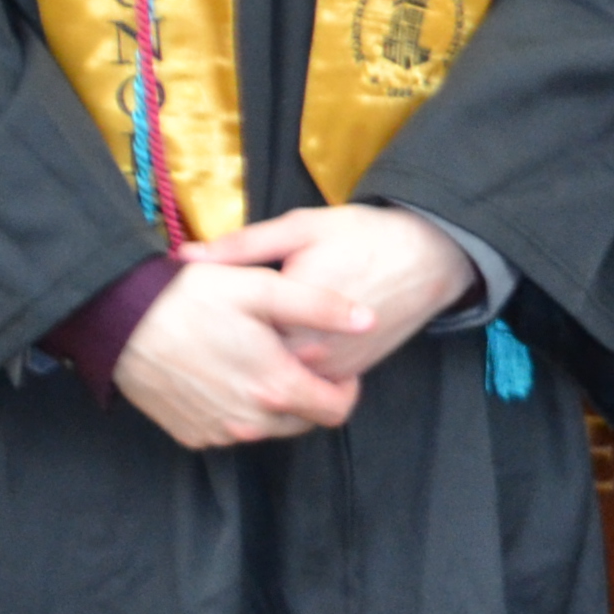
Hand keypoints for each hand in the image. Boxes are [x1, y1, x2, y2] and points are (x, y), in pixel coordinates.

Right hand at [112, 257, 374, 447]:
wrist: (119, 320)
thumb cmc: (192, 297)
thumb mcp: (262, 287)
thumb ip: (321, 306)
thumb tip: (369, 320)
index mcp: (274, 387)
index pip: (337, 411)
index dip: (345, 388)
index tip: (334, 364)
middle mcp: (249, 422)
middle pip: (304, 422)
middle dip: (310, 394)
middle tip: (294, 356)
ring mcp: (218, 432)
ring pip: (269, 428)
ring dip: (275, 402)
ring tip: (258, 359)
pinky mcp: (192, 435)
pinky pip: (233, 430)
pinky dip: (239, 409)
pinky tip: (226, 372)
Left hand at [183, 204, 479, 385]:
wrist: (429, 256)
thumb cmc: (363, 235)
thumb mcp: (300, 227)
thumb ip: (241, 246)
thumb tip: (184, 257)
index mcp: (291, 312)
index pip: (229, 336)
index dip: (208, 327)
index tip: (197, 313)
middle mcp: (313, 350)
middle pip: (251, 366)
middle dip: (229, 354)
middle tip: (214, 333)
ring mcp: (334, 368)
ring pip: (279, 383)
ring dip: (259, 367)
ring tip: (241, 344)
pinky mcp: (351, 374)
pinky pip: (307, 386)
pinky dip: (290, 374)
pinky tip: (281, 347)